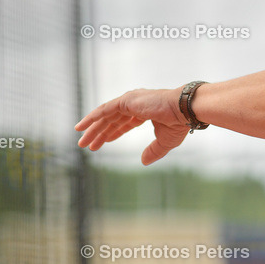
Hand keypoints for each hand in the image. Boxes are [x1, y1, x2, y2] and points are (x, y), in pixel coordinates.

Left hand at [75, 88, 189, 164]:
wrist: (183, 110)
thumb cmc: (178, 124)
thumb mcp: (164, 142)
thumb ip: (153, 151)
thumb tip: (143, 162)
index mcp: (145, 111)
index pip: (124, 122)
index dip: (113, 133)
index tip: (104, 142)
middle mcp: (136, 104)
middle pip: (112, 120)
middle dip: (99, 133)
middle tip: (87, 145)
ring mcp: (130, 101)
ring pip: (105, 115)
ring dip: (92, 128)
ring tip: (81, 140)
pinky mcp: (126, 101)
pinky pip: (105, 110)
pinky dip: (93, 117)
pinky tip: (82, 126)